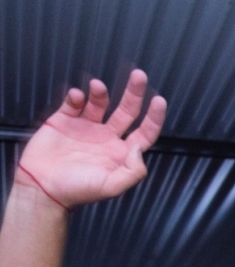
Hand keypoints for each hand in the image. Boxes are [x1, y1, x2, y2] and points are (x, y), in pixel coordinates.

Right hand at [16, 68, 165, 209]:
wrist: (43, 187)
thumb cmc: (78, 191)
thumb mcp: (112, 186)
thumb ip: (133, 171)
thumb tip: (139, 149)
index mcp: (120, 154)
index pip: (144, 133)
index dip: (153, 118)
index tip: (159, 101)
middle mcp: (106, 138)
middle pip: (126, 112)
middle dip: (134, 94)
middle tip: (139, 76)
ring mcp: (85, 128)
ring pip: (100, 103)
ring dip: (101, 92)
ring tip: (98, 86)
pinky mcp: (63, 121)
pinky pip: (73, 103)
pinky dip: (76, 96)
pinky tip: (76, 96)